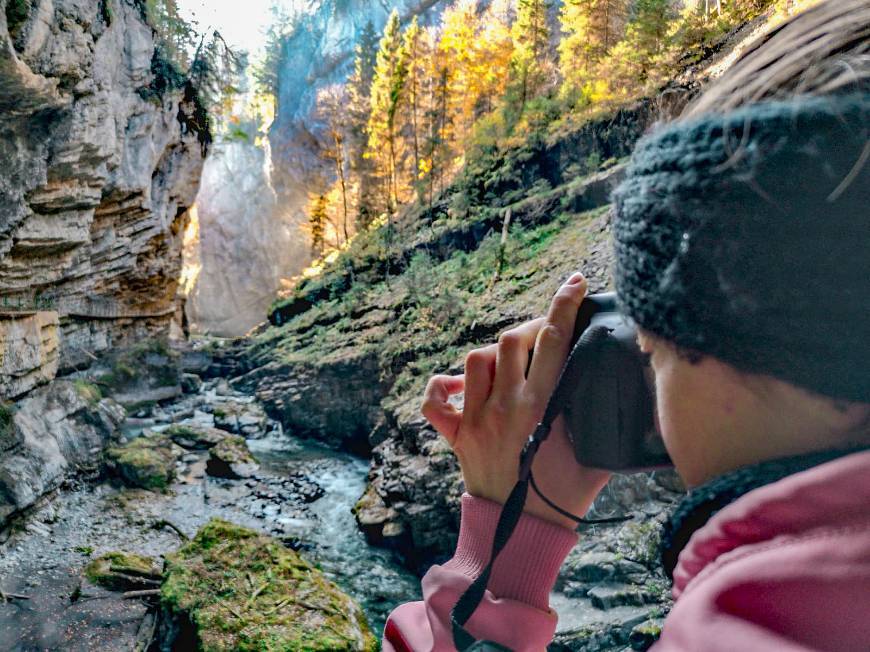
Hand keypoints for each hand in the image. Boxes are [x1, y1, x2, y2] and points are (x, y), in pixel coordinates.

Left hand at [421, 272, 610, 528]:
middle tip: (543, 338)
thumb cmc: (566, 494)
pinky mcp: (456, 435)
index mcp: (543, 406)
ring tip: (510, 365)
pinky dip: (441, 387)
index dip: (564, 305)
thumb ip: (604, 413)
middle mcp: (506, 407)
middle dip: (530, 329)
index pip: (554, 341)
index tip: (574, 282)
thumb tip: (625, 379)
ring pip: (476, 359)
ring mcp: (476, 419)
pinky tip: (459, 387)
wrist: (524, 532)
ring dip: (494, 354)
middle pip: (512, 339)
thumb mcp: (597, 452)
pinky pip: (434, 400)